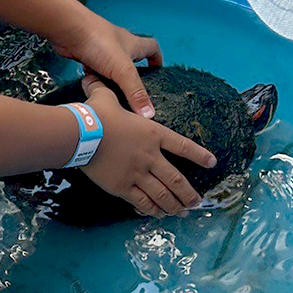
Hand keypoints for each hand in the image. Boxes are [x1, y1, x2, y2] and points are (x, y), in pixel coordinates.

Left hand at [50, 4, 161, 118]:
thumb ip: (135, 92)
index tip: (158, 73)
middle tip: (134, 94)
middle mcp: (119, 45)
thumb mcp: (122, 70)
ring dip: (113, 79)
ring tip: (115, 98)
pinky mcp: (86, 54)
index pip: (152, 48)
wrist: (68, 31)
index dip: (157, 59)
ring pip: (111, 67)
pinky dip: (96, 78)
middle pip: (131, 59)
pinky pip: (95, 69)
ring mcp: (101, 49)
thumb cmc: (100, 44)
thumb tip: (149, 115)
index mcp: (133, 44)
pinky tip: (94, 90)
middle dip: (134, 75)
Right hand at [80, 77, 216, 217]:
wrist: (80, 135)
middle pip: (176, 179)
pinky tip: (158, 214)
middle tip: (197, 202)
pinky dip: (152, 210)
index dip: (199, 155)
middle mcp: (150, 156)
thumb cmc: (95, 115)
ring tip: (182, 212)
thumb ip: (104, 91)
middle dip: (189, 193)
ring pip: (163, 195)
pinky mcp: (122, 187)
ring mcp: (137, 174)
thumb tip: (92, 78)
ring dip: (175, 205)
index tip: (212, 163)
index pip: (182, 146)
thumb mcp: (104, 98)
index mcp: (152, 134)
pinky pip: (142, 202)